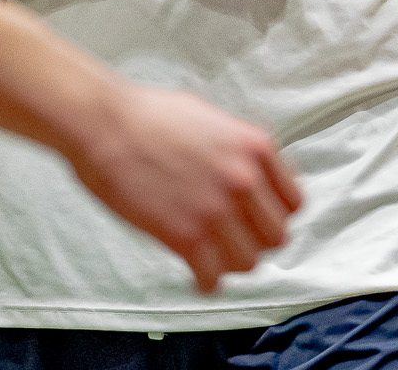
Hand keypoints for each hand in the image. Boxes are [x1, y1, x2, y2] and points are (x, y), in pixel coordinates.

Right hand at [69, 80, 301, 291]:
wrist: (104, 122)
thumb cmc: (147, 115)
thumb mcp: (208, 117)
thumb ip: (237, 148)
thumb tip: (251, 173)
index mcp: (253, 146)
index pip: (293, 203)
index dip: (273, 216)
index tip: (256, 222)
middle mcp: (243, 178)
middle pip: (276, 238)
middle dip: (254, 241)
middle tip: (231, 240)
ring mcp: (216, 209)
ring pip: (248, 263)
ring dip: (229, 262)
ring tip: (210, 255)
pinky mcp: (186, 236)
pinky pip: (212, 279)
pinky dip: (204, 281)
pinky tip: (193, 272)